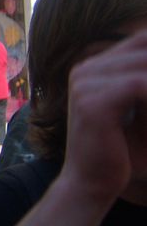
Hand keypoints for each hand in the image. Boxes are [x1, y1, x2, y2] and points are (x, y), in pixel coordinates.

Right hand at [61, 29, 146, 204]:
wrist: (90, 185)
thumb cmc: (120, 154)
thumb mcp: (141, 111)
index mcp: (92, 68)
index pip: (140, 40)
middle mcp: (84, 69)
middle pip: (143, 47)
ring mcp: (84, 83)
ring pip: (144, 64)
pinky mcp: (92, 102)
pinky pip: (139, 85)